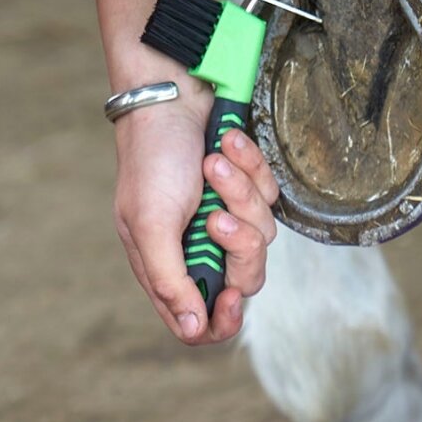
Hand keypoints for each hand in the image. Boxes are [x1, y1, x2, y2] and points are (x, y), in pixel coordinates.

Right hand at [112, 91, 279, 345]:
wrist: (172, 93)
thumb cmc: (152, 157)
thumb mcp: (151, 223)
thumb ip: (169, 280)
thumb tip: (192, 328)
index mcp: (167, 266)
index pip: (200, 323)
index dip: (222, 320)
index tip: (232, 295)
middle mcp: (199, 250)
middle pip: (244, 281)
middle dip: (239, 245)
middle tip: (217, 215)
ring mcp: (227, 218)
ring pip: (263, 235)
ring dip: (240, 193)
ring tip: (213, 162)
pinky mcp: (247, 190)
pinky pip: (270, 197)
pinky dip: (251, 168)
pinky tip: (228, 144)